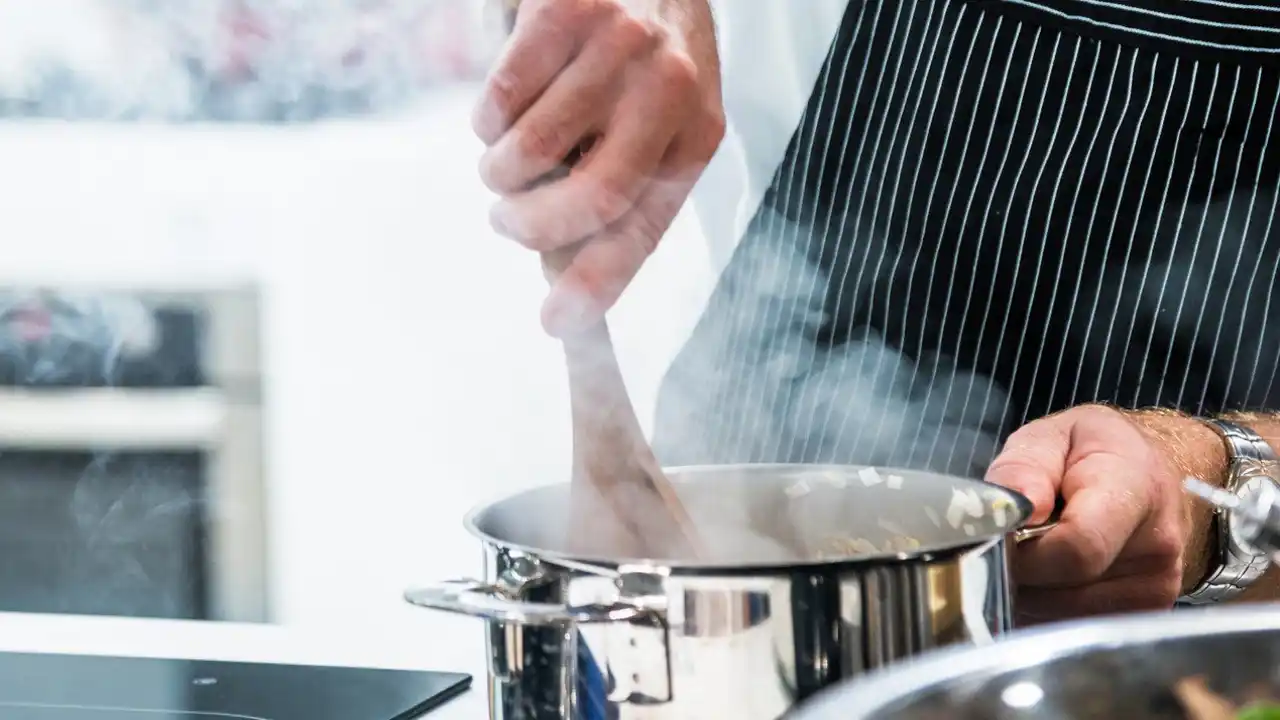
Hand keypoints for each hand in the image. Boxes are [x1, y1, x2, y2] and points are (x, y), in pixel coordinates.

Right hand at [474, 0, 723, 335]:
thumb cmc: (642, 65)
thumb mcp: (659, 129)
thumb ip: (620, 198)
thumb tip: (565, 290)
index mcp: (695, 136)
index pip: (644, 229)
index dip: (597, 284)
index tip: (555, 323)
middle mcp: (668, 91)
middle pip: (592, 198)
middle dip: (531, 228)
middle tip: (506, 222)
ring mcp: (619, 47)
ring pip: (530, 151)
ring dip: (500, 174)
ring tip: (506, 160)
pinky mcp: (565, 10)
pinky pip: (498, 100)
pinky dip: (486, 122)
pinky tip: (506, 109)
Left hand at [985, 405, 1226, 624]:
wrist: (1150, 474)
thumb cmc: (1094, 452)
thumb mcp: (1053, 435)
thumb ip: (1026, 465)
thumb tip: (1015, 508)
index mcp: (1135, 490)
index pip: (1079, 547)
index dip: (1025, 549)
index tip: (1002, 532)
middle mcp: (1156, 547)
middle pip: (1064, 588)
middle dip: (1020, 569)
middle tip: (1012, 539)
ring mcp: (1156, 587)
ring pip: (1063, 615)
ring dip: (1030, 591)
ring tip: (1036, 550)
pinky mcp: (1145, 614)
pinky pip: (1074, 627)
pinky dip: (1046, 608)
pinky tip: (1050, 573)